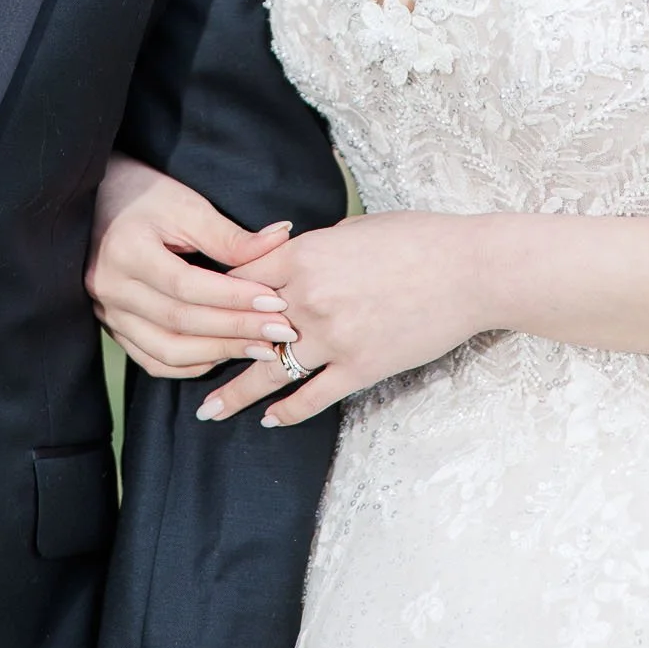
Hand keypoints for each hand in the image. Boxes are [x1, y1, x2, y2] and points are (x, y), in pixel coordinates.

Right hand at [86, 152, 300, 377]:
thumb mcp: (185, 204)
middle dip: (236, 331)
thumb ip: (229, 234)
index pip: (188, 286)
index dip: (234, 298)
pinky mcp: (112, 326)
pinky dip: (190, 365)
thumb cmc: (144, 194)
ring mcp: (108, 313)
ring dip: (219, 353)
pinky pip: (152, 359)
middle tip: (282, 333)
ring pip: (167, 351)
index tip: (277, 302)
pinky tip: (223, 355)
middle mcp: (112, 289)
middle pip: (180, 323)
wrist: (95, 200)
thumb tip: (281, 240)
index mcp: (127, 252)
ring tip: (261, 349)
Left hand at [194, 211, 494, 427]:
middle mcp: (310, 297)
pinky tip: (270, 420)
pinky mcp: (360, 366)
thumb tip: (291, 255)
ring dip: (236, 393)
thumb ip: (316, 247)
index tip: (190, 306)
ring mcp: (334, 336)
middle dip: (212, 345)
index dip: (214, 292)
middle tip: (180, 365)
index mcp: (305, 254)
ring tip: (208, 411)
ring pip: (270, 369)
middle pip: (245, 325)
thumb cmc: (416, 238)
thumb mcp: (355, 228)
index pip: (242, 276)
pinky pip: (313, 395)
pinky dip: (288, 411)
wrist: (468, 270)